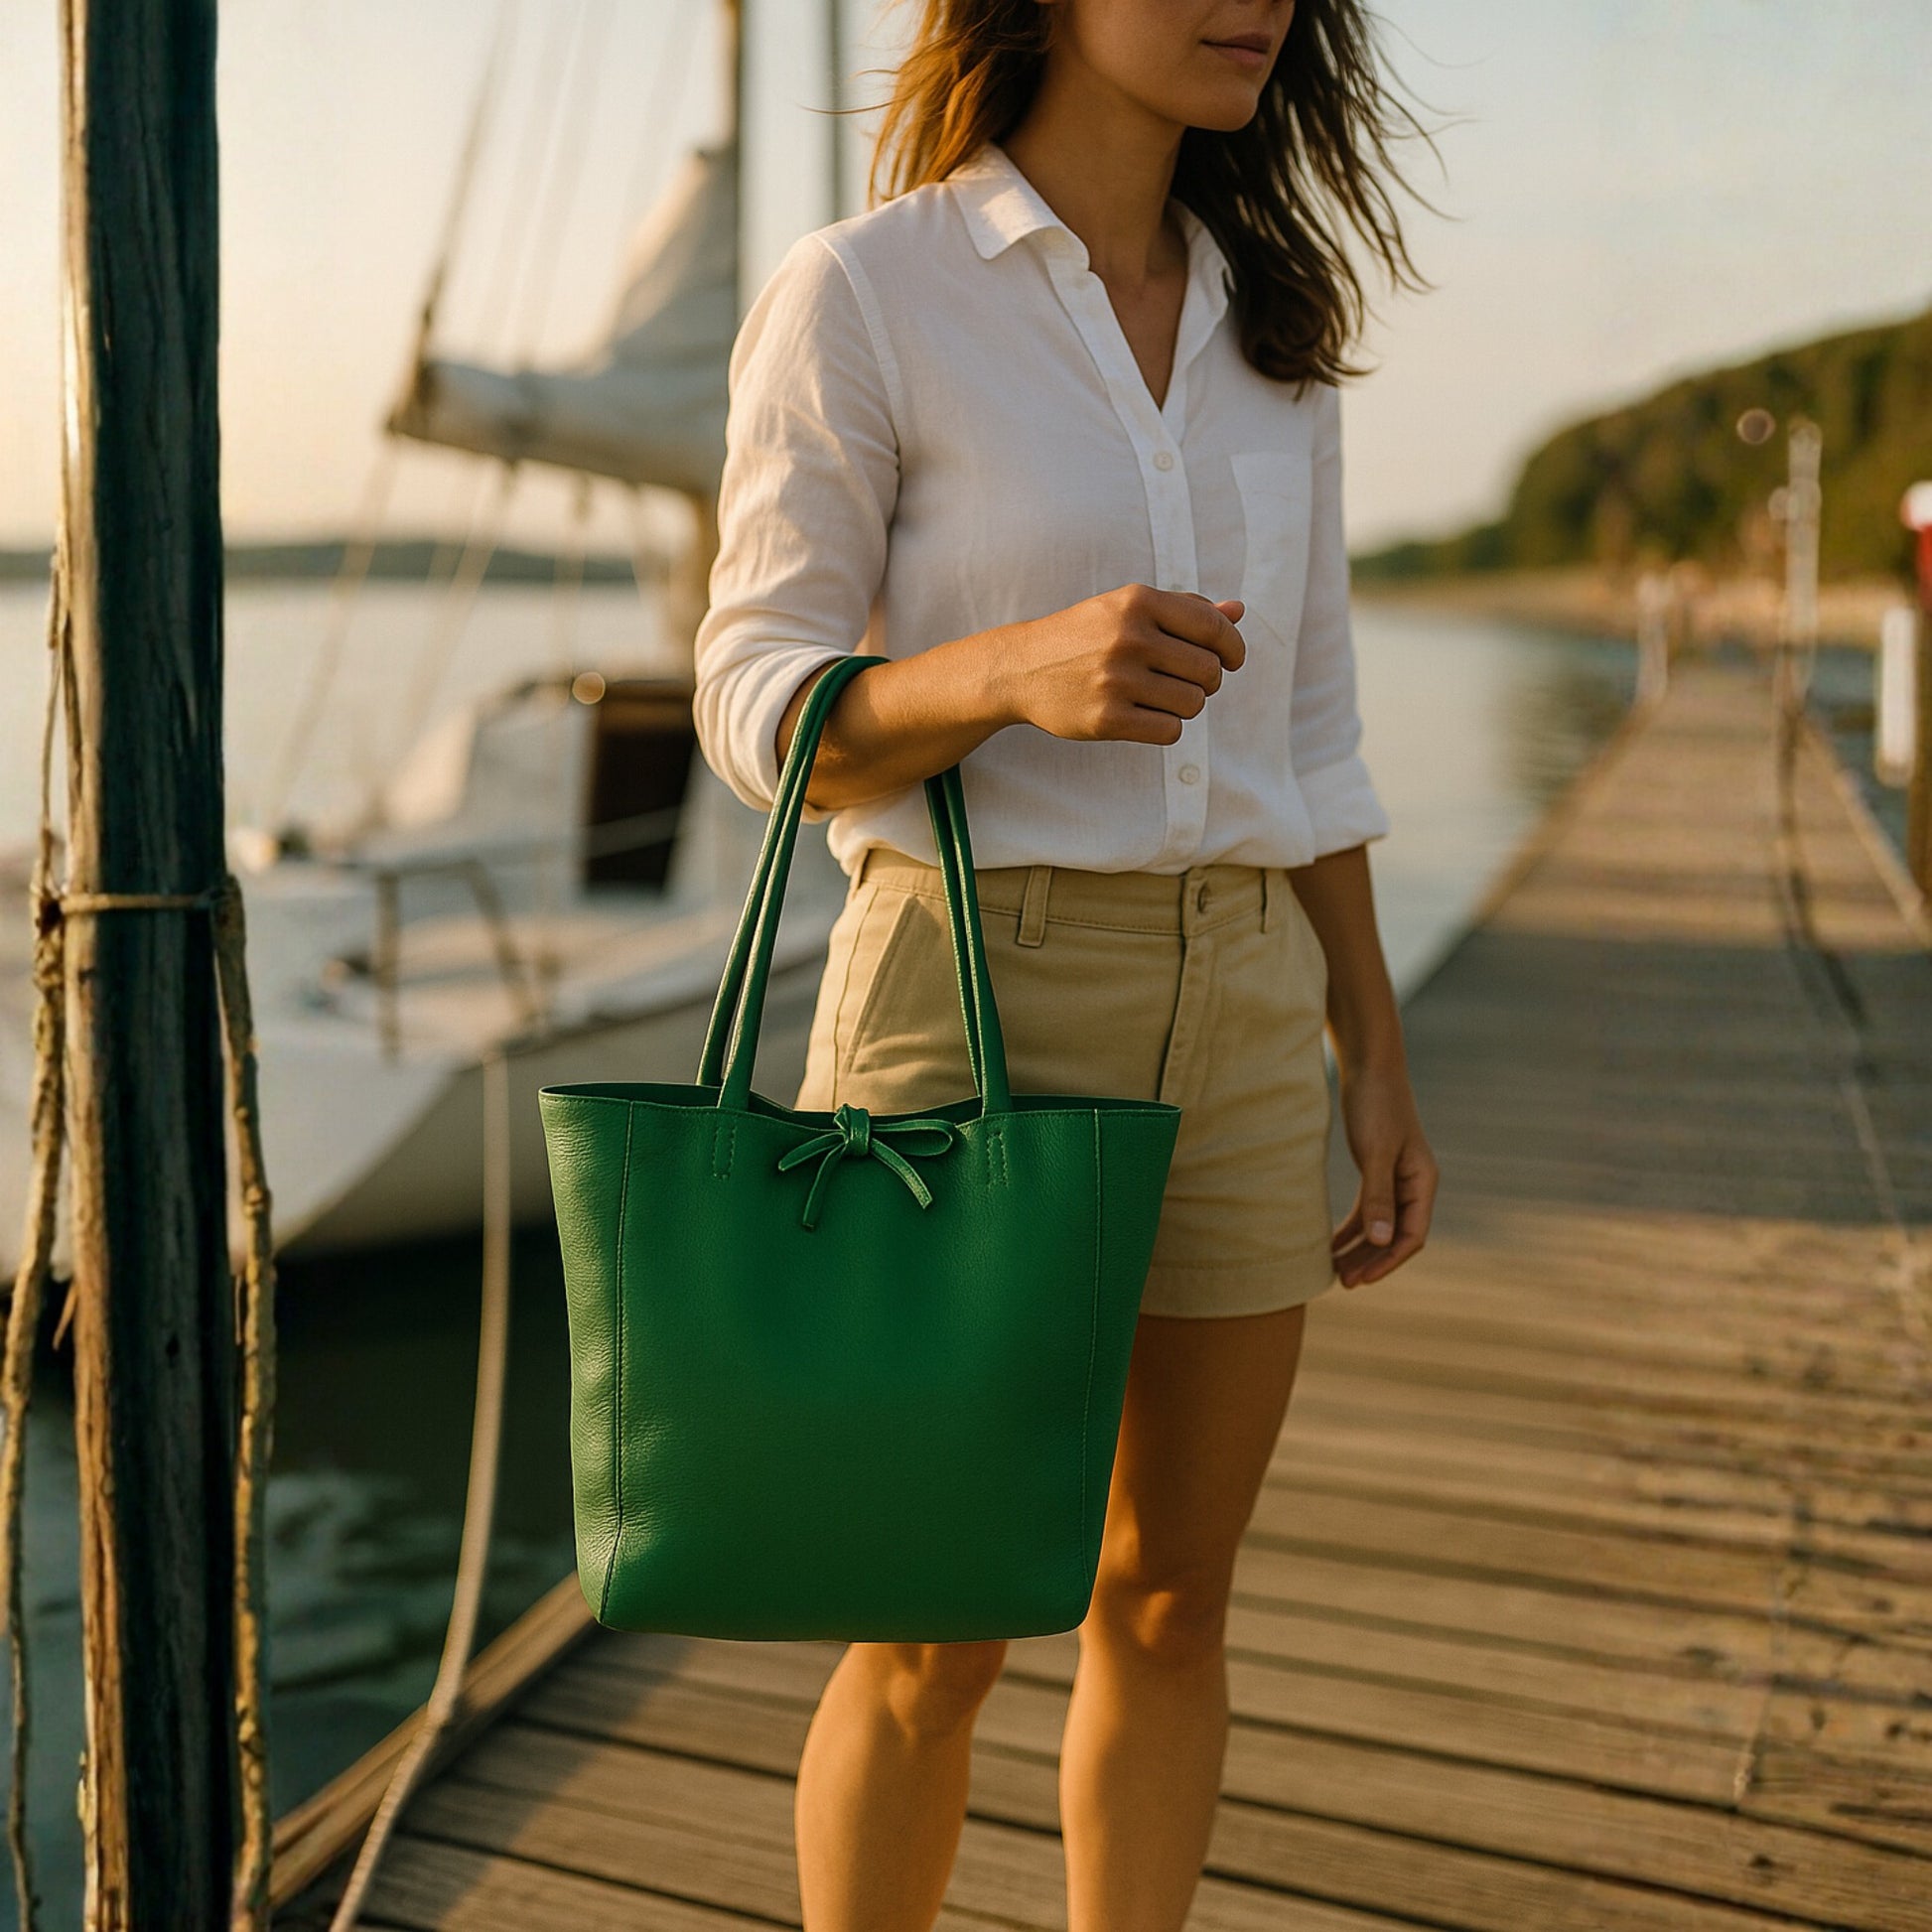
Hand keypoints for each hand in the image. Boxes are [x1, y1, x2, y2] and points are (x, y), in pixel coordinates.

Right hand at [1000, 584, 1245, 743]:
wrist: (1022, 668)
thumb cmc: (1086, 635)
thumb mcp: (1128, 609)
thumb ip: (1185, 609)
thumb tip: (1238, 611)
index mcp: (1138, 602)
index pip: (1214, 628)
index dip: (1233, 648)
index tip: (1231, 660)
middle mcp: (1128, 637)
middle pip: (1209, 671)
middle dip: (1207, 680)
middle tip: (1185, 681)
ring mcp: (1116, 679)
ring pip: (1193, 703)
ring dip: (1186, 705)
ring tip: (1162, 697)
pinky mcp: (1106, 718)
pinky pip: (1170, 730)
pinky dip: (1167, 726)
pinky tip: (1147, 716)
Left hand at [1331, 1061, 1437, 1287]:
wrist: (1369, 1067)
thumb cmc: (1377, 1105)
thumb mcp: (1376, 1152)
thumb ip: (1378, 1196)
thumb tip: (1381, 1239)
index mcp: (1422, 1182)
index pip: (1412, 1235)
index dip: (1388, 1260)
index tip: (1362, 1280)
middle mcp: (1414, 1185)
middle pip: (1395, 1235)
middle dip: (1371, 1260)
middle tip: (1344, 1283)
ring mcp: (1396, 1178)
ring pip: (1380, 1225)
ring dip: (1360, 1248)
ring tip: (1335, 1271)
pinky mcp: (1377, 1170)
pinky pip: (1367, 1209)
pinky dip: (1350, 1228)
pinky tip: (1330, 1243)